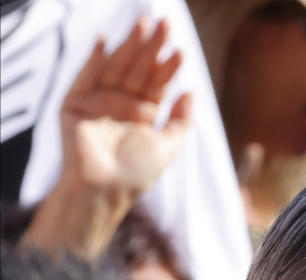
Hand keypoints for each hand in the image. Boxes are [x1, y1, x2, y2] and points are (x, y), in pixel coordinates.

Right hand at [58, 19, 191, 199]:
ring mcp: (97, 101)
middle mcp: (119, 104)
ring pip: (116, 68)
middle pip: (137, 70)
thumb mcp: (168, 145)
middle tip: (164, 24)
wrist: (105, 190)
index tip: (181, 52)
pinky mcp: (75, 104)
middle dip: (151, 48)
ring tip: (143, 25)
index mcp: (140, 113)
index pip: (156, 84)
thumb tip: (191, 92)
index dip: (167, 68)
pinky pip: (86, 76)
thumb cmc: (136, 174)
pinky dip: (94, 59)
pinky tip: (104, 40)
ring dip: (129, 46)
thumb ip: (180, 120)